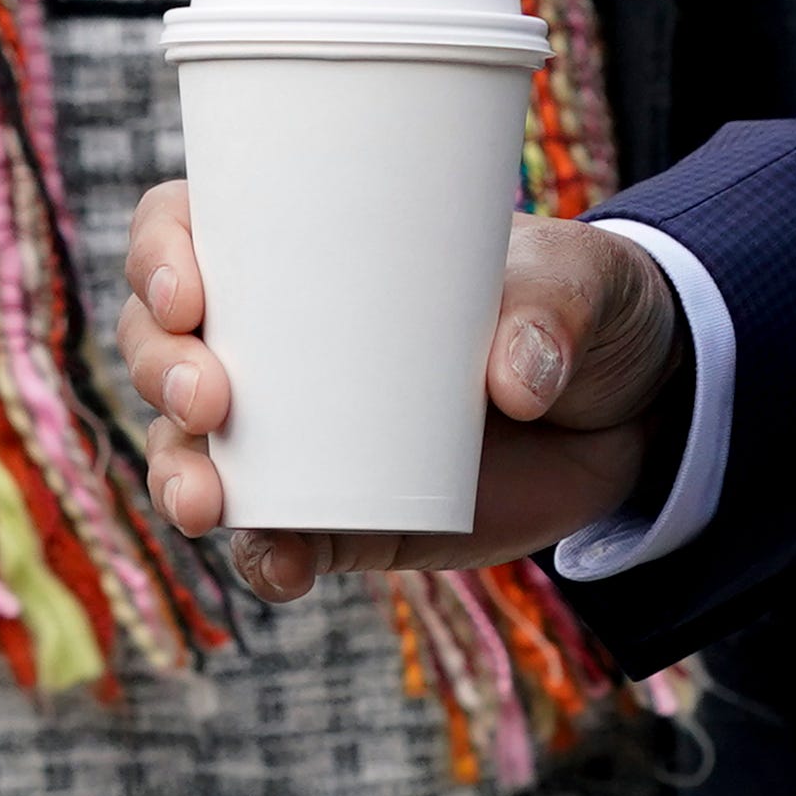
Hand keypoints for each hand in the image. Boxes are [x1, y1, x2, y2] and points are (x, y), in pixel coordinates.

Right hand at [119, 181, 688, 601]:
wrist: (635, 408)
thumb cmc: (586, 305)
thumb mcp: (586, 279)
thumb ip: (556, 310)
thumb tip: (516, 383)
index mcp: (313, 246)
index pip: (190, 228)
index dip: (160, 254)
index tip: (189, 292)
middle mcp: (281, 338)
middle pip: (164, 344)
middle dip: (161, 371)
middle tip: (212, 399)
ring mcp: (300, 432)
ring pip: (191, 451)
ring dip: (179, 477)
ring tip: (208, 503)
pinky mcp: (340, 514)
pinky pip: (273, 540)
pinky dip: (264, 558)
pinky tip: (282, 566)